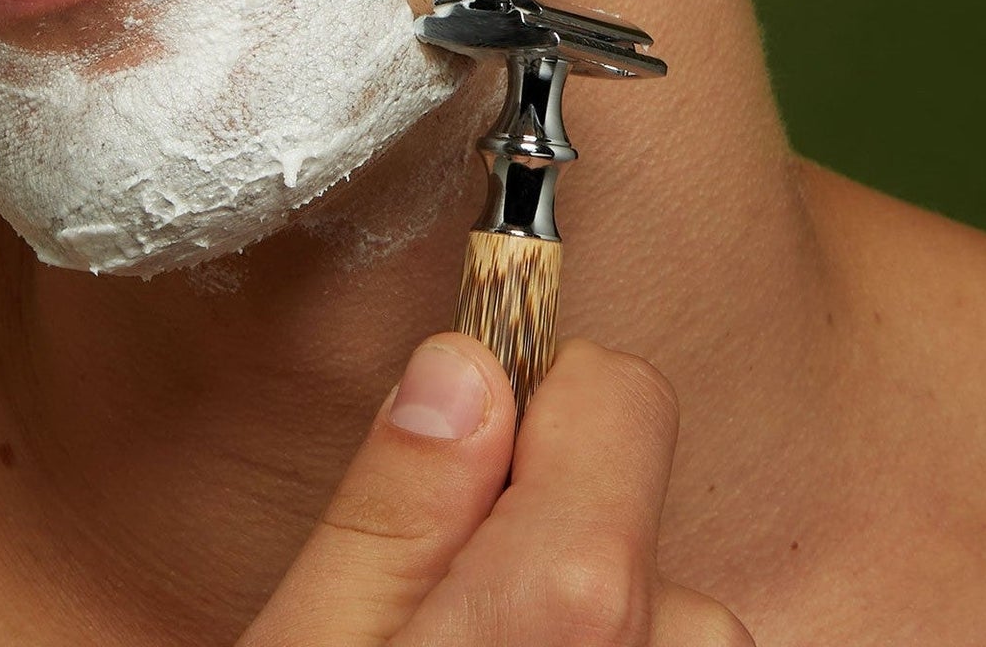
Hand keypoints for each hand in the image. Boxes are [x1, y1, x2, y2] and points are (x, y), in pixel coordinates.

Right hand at [241, 335, 751, 645]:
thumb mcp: (305, 646)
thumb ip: (389, 513)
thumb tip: (460, 367)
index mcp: (558, 612)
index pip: (622, 403)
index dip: (547, 394)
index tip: (472, 434)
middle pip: (651, 529)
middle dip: (561, 531)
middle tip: (453, 593)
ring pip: (679, 627)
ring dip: (599, 626)